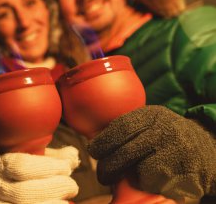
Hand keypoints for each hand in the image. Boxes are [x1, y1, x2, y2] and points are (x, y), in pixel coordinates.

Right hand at [0, 146, 79, 202]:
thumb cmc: (6, 168)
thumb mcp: (22, 155)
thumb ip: (48, 156)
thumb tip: (73, 155)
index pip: (22, 167)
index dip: (48, 167)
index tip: (66, 167)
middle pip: (25, 192)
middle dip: (55, 188)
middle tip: (71, 185)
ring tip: (65, 201)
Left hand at [88, 105, 215, 198]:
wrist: (208, 147)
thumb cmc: (168, 137)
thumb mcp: (152, 122)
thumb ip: (130, 128)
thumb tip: (95, 140)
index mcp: (152, 114)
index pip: (121, 127)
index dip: (103, 141)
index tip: (93, 151)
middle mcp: (164, 129)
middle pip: (125, 151)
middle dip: (108, 166)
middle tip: (103, 175)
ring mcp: (175, 150)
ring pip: (138, 169)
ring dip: (126, 177)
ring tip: (126, 177)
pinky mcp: (184, 171)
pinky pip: (155, 181)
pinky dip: (147, 183)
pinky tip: (151, 179)